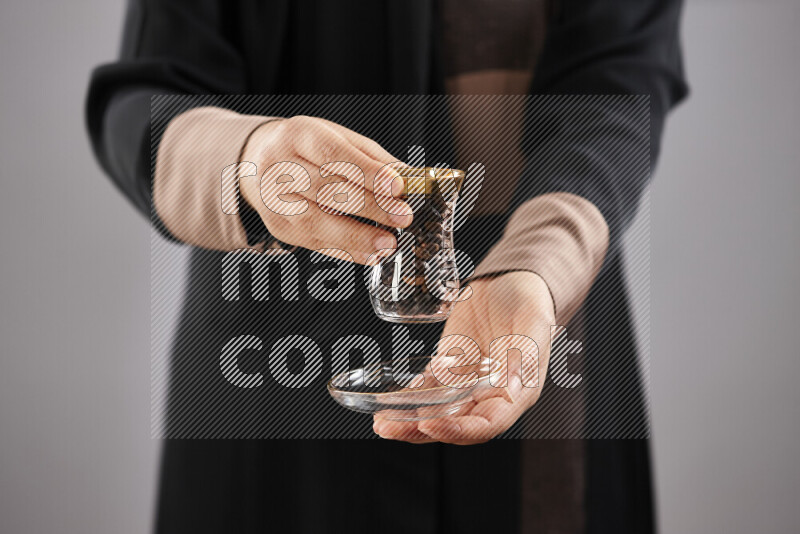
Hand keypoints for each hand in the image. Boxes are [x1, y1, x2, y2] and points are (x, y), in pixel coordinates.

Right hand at [240, 116, 412, 262]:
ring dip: (356, 236)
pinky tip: (370, 254)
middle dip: (370, 206)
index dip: (367, 172)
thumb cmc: (309, 150)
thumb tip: (410, 180)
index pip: (333, 155)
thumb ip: (372, 159)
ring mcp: (273, 201)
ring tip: (388, 243)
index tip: (398, 187)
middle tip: (402, 216)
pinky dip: (345, 251)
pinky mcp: (277, 227)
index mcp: (297, 136)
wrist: (259, 162)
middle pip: (326, 190)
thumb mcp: (339, 140)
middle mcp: (278, 167)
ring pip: (315, 221)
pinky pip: (314, 243)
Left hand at [373, 271, 554, 444]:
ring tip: (381, 423)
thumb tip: (511, 388)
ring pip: (438, 411)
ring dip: (409, 420)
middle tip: (389, 428)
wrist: (511, 279)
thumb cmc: (530, 300)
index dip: (458, 430)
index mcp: (516, 393)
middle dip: (421, 430)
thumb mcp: (533, 322)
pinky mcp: (449, 367)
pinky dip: (408, 397)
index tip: (430, 424)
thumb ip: (525, 355)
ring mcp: (467, 383)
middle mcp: (490, 395)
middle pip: (455, 424)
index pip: (486, 424)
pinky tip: (389, 400)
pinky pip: (428, 389)